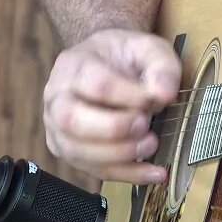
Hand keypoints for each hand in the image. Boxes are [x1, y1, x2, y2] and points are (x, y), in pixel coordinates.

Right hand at [42, 28, 180, 183]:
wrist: (107, 64)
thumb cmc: (124, 56)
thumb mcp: (148, 48)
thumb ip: (160, 66)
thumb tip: (164, 94)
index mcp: (72, 65)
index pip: (94, 84)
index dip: (127, 95)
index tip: (156, 99)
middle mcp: (57, 98)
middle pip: (72, 120)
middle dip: (113, 128)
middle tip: (145, 124)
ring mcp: (57, 128)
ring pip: (78, 151)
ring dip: (119, 154)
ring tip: (151, 144)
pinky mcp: (70, 152)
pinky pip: (94, 170)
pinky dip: (127, 174)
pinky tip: (154, 172)